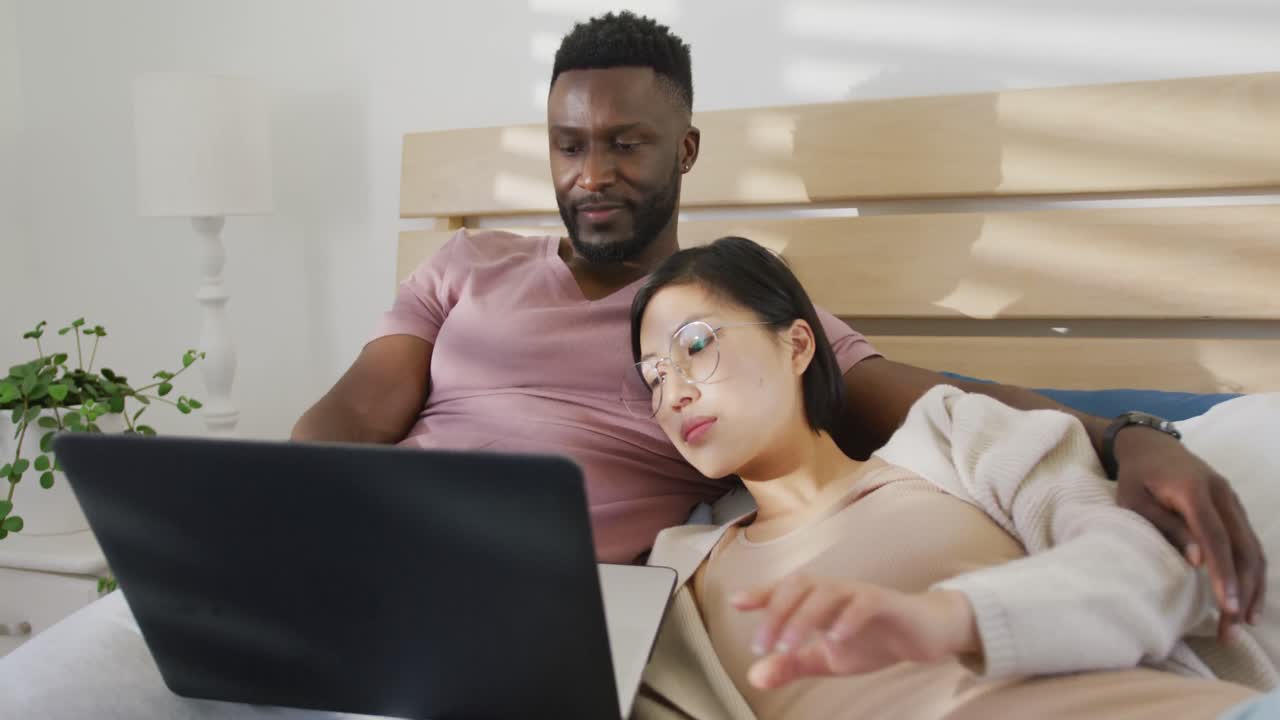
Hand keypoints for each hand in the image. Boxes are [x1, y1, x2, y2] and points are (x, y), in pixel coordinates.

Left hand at [730, 574, 977, 689]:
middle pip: (799, 584)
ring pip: (827, 591)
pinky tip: (834, 638)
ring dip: (802, 617)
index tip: (735, 603)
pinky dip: (847, 618)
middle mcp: (836, 589)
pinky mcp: (888, 602)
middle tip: (761, 645)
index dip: (760, 593)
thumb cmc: (872, 640)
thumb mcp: (827, 659)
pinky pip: (865, 602)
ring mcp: (861, 593)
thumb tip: (754, 676)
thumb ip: (792, 666)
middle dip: (776, 611)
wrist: (924, 636)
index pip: (784, 589)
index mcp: (818, 600)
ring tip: (788, 645)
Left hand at [1113, 427, 1266, 638]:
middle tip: (1232, 627)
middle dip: (1242, 590)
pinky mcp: (1235, 509)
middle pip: (1242, 547)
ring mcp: (1233, 501)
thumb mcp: (1134, 500)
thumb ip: (1164, 526)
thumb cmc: (1136, 477)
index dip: (1224, 572)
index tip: (1228, 606)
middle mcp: (1222, 494)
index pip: (1216, 536)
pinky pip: (1250, 543)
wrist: (1151, 445)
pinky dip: (1252, 572)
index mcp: (1194, 490)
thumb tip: (1196, 560)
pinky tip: (1248, 598)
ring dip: (1252, 587)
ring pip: (1253, 548)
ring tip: (1244, 623)